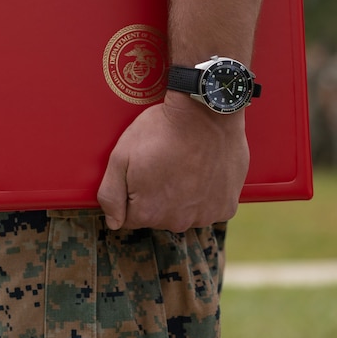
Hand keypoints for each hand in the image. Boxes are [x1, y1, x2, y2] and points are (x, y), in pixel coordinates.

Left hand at [97, 92, 249, 232]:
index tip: (139, 173)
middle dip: (155, 196)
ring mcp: (205, 216)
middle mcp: (177, 222)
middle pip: (158, 217)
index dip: (130, 193)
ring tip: (181, 166)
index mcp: (148, 212)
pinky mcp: (226, 207)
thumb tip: (113, 222)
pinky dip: (205, 194)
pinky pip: (209, 208)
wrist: (205, 114)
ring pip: (184, 213)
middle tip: (161, 165)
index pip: (129, 217)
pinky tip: (201, 172)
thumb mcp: (120, 158)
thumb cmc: (161, 132)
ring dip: (182, 197)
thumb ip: (110, 195)